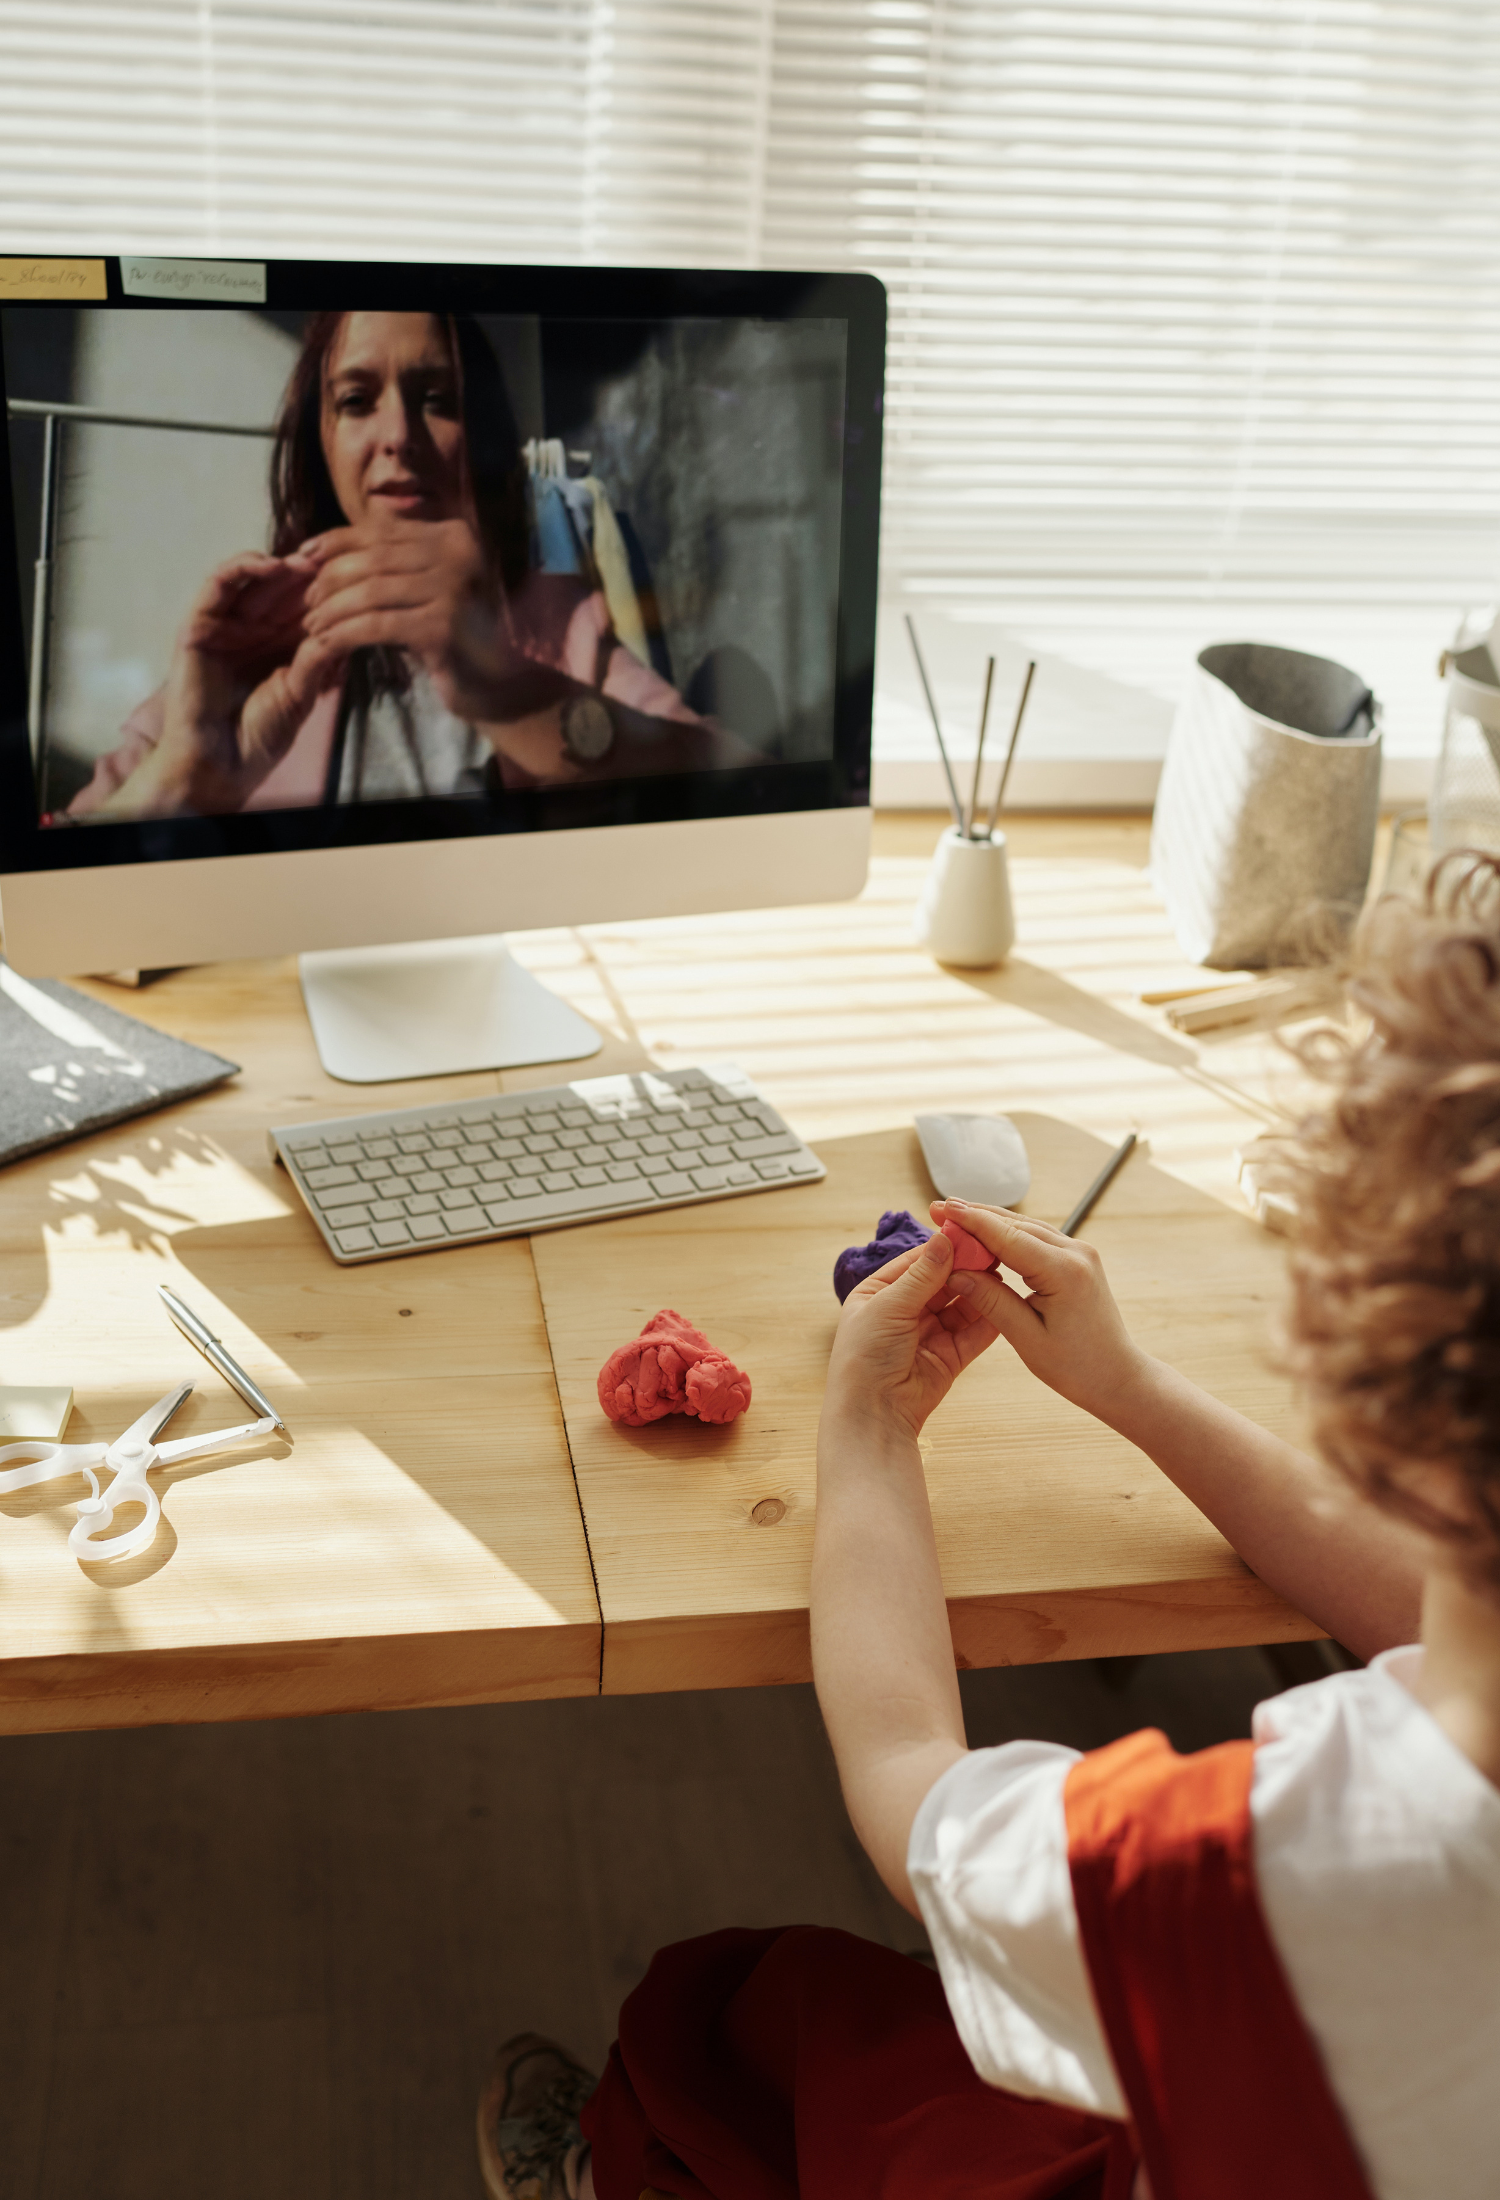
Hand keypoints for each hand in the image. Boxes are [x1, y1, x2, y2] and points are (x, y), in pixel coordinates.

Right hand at [134, 552, 344, 813]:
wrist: (221, 763)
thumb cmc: (259, 736)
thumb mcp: (301, 691)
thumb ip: (321, 657)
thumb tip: (353, 621)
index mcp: (278, 645)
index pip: (304, 606)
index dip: (329, 588)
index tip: (358, 576)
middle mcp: (253, 630)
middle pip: (283, 588)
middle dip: (310, 572)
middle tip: (335, 557)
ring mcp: (225, 625)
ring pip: (253, 580)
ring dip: (281, 565)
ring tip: (309, 562)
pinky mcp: (199, 624)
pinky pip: (218, 585)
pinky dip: (242, 568)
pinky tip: (271, 565)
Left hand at [301, 519, 521, 718]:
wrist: (500, 683)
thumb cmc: (454, 636)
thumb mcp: (423, 589)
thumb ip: (391, 564)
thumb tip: (321, 549)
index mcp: (451, 536)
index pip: (380, 531)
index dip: (335, 541)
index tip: (302, 556)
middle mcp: (457, 554)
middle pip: (373, 559)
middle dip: (330, 579)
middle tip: (308, 602)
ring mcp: (454, 589)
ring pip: (371, 592)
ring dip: (333, 609)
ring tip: (313, 626)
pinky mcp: (444, 627)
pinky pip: (378, 625)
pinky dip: (346, 633)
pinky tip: (328, 644)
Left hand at [825, 1229, 1001, 1439]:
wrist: (873, 1414)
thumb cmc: (864, 1358)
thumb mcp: (888, 1307)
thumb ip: (921, 1275)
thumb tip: (944, 1240)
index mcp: (879, 1293)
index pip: (916, 1262)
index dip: (943, 1249)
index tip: (969, 1233)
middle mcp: (904, 1311)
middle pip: (942, 1281)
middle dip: (966, 1267)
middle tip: (992, 1251)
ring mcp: (929, 1333)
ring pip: (961, 1304)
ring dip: (979, 1290)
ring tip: (1002, 1272)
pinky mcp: (950, 1356)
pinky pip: (973, 1333)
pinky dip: (989, 1318)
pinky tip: (1005, 1302)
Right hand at [931, 1199, 1151, 1425]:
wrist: (1117, 1377)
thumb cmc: (1077, 1367)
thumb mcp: (1027, 1338)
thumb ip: (991, 1301)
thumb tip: (956, 1273)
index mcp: (1064, 1273)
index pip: (1008, 1237)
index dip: (972, 1221)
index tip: (941, 1208)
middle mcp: (1076, 1254)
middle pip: (1016, 1225)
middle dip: (976, 1215)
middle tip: (937, 1208)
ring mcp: (1080, 1253)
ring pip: (1027, 1227)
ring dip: (991, 1222)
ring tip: (954, 1215)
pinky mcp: (1077, 1260)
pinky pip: (1037, 1239)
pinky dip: (1008, 1235)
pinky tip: (986, 1234)